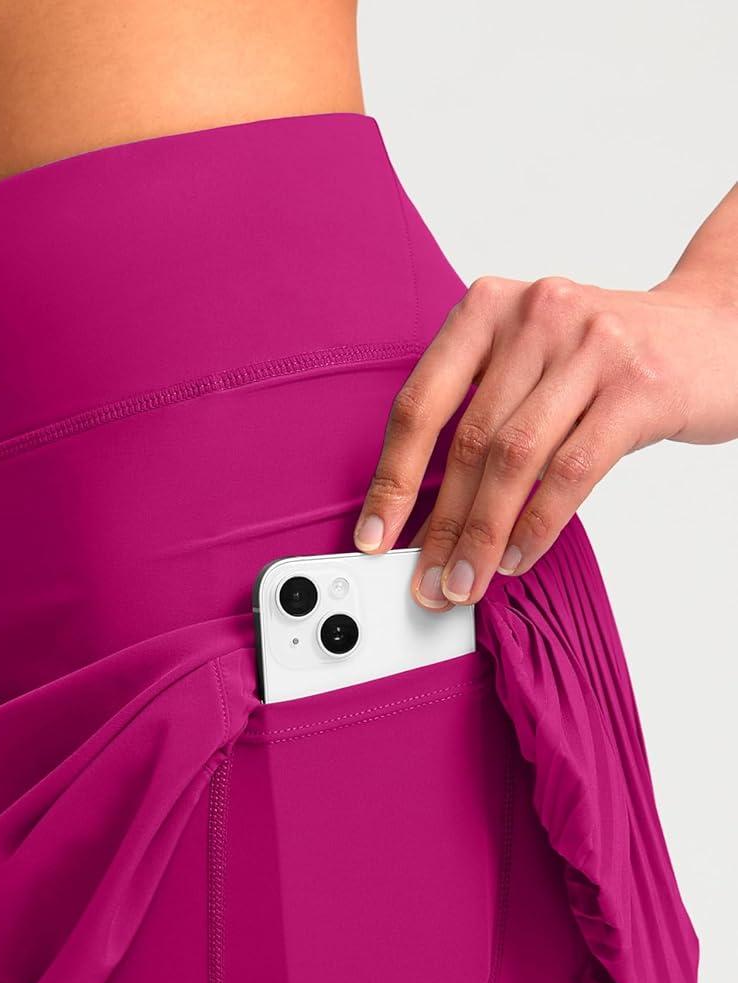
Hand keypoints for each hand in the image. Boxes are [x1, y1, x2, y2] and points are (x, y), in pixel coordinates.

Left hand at [353, 274, 737, 606]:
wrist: (718, 331)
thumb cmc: (609, 361)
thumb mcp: (533, 360)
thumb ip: (480, 412)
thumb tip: (423, 513)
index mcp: (489, 307)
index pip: (421, 404)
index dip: (391, 479)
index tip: (373, 538)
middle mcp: (536, 314)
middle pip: (467, 441)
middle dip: (440, 525)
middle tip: (425, 582)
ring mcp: (591, 346)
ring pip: (514, 460)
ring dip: (482, 536)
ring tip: (465, 583)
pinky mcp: (639, 386)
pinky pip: (571, 472)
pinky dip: (537, 525)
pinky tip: (517, 558)